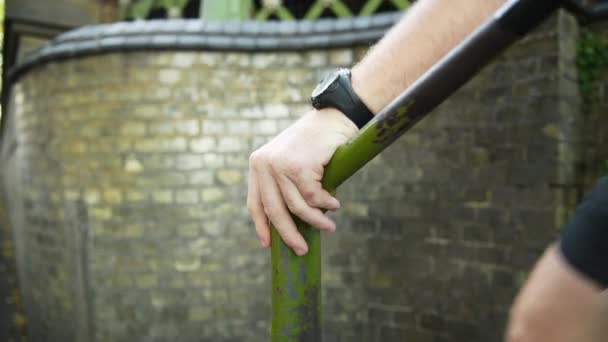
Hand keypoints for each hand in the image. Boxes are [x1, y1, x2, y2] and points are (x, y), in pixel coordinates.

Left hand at [247, 108, 357, 254]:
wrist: (333, 116)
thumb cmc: (314, 142)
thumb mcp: (289, 160)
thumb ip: (283, 184)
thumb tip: (288, 223)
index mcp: (257, 164)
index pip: (255, 203)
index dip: (261, 226)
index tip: (267, 244)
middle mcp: (264, 165)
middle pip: (274, 211)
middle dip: (289, 234)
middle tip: (301, 250)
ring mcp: (280, 166)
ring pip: (297, 207)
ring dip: (316, 221)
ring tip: (330, 227)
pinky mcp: (299, 167)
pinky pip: (314, 198)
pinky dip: (326, 205)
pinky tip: (334, 204)